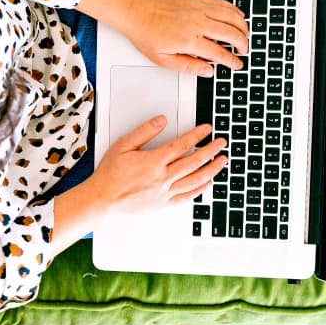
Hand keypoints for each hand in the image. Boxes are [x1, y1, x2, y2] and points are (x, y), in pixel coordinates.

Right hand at [87, 115, 226, 214]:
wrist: (103, 199)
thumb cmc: (111, 174)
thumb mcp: (123, 145)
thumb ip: (144, 131)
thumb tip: (162, 120)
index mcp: (154, 161)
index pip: (182, 145)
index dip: (197, 135)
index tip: (207, 129)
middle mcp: (163, 178)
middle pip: (194, 162)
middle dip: (211, 150)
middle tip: (222, 143)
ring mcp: (165, 193)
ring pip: (195, 180)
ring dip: (211, 169)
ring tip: (222, 161)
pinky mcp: (164, 204)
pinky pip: (187, 197)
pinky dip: (200, 190)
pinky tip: (208, 183)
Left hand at [119, 0, 248, 76]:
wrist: (133, 9)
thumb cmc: (144, 32)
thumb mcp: (163, 59)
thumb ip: (188, 66)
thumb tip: (207, 71)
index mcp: (189, 40)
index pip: (219, 53)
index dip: (232, 60)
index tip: (237, 64)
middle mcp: (197, 22)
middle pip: (230, 33)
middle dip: (242, 43)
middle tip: (244, 50)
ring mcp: (198, 8)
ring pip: (230, 15)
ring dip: (241, 26)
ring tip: (245, 34)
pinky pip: (221, 2)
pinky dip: (232, 9)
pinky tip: (236, 15)